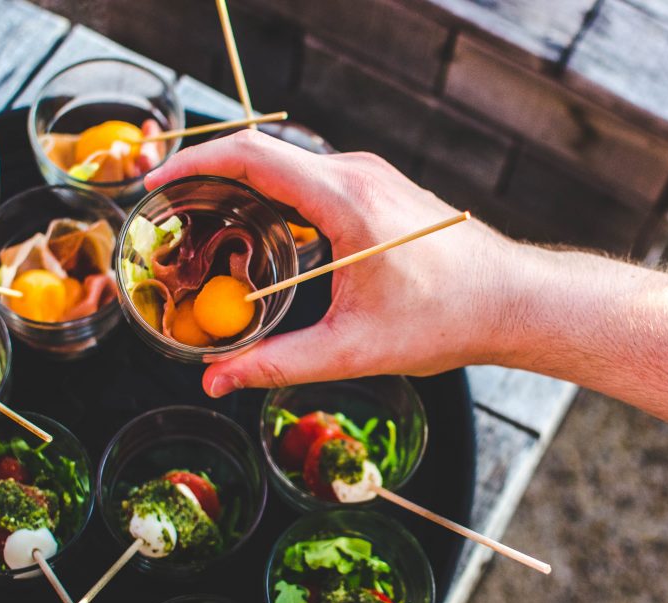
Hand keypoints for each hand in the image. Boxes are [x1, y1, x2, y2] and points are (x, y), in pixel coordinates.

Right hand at [145, 130, 519, 396]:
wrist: (510, 300)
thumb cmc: (446, 319)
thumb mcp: (353, 349)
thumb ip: (277, 363)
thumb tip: (216, 380)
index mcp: (345, 200)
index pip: (252, 156)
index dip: (194, 164)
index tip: (156, 185)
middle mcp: (356, 173)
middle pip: (262, 156)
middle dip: (207, 180)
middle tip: (170, 219)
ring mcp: (370, 175)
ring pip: (287, 167)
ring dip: (242, 190)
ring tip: (205, 229)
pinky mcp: (378, 186)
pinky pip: (311, 178)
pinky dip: (274, 197)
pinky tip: (261, 236)